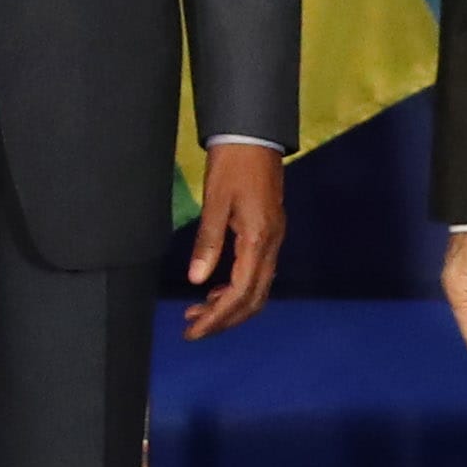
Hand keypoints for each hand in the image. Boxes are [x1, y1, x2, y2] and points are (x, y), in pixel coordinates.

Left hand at [180, 142, 284, 336]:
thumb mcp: (215, 201)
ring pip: (256, 289)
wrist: (255, 136)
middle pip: (253, 299)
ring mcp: (273, 241)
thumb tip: (197, 280)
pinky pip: (256, 275)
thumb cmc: (232, 165)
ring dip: (229, 306)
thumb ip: (208, 241)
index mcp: (258, 239)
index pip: (240, 293)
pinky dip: (235, 290)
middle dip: (224, 319)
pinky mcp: (268, 234)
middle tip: (192, 328)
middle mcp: (272, 245)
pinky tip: (214, 291)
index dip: (217, 317)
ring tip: (197, 312)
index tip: (193, 330)